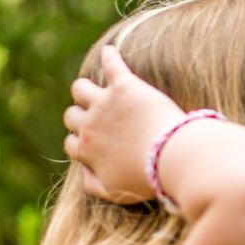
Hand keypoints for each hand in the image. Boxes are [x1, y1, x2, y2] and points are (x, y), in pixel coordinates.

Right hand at [62, 45, 185, 202]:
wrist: (171, 158)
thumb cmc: (148, 178)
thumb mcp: (116, 193)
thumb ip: (93, 185)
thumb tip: (82, 173)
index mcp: (87, 150)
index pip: (72, 143)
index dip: (82, 142)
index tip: (95, 142)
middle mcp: (89, 124)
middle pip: (72, 115)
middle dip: (81, 116)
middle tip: (97, 116)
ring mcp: (105, 103)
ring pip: (81, 88)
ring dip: (86, 89)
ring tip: (99, 89)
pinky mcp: (125, 86)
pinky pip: (111, 64)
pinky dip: (110, 57)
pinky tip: (111, 52)